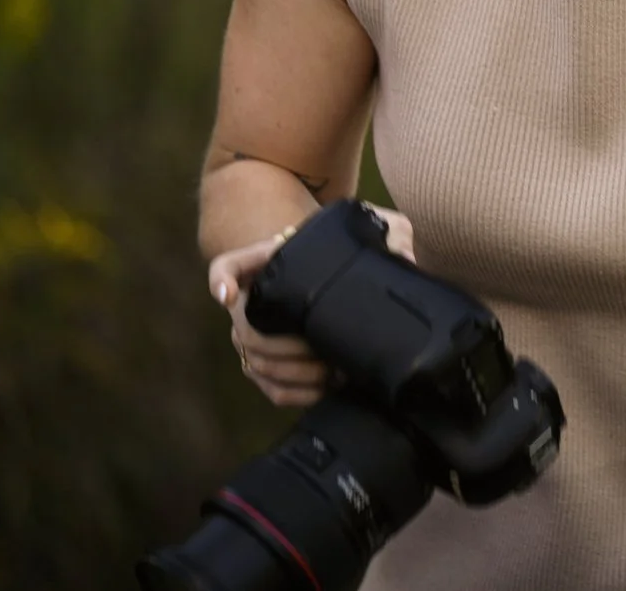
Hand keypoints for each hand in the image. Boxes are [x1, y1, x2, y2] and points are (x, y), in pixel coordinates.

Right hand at [206, 204, 417, 407]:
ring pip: (259, 364)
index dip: (220, 280)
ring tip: (335, 370)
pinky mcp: (270, 367)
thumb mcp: (366, 232)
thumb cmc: (345, 253)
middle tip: (327, 352)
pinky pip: (272, 388)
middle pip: (248, 332)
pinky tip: (326, 388)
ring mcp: (253, 338)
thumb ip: (388, 230)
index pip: (226, 267)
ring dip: (297, 374)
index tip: (229, 296)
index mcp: (263, 263)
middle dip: (289, 349)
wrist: (335, 280)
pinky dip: (297, 394)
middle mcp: (249, 303)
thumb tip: (405, 256)